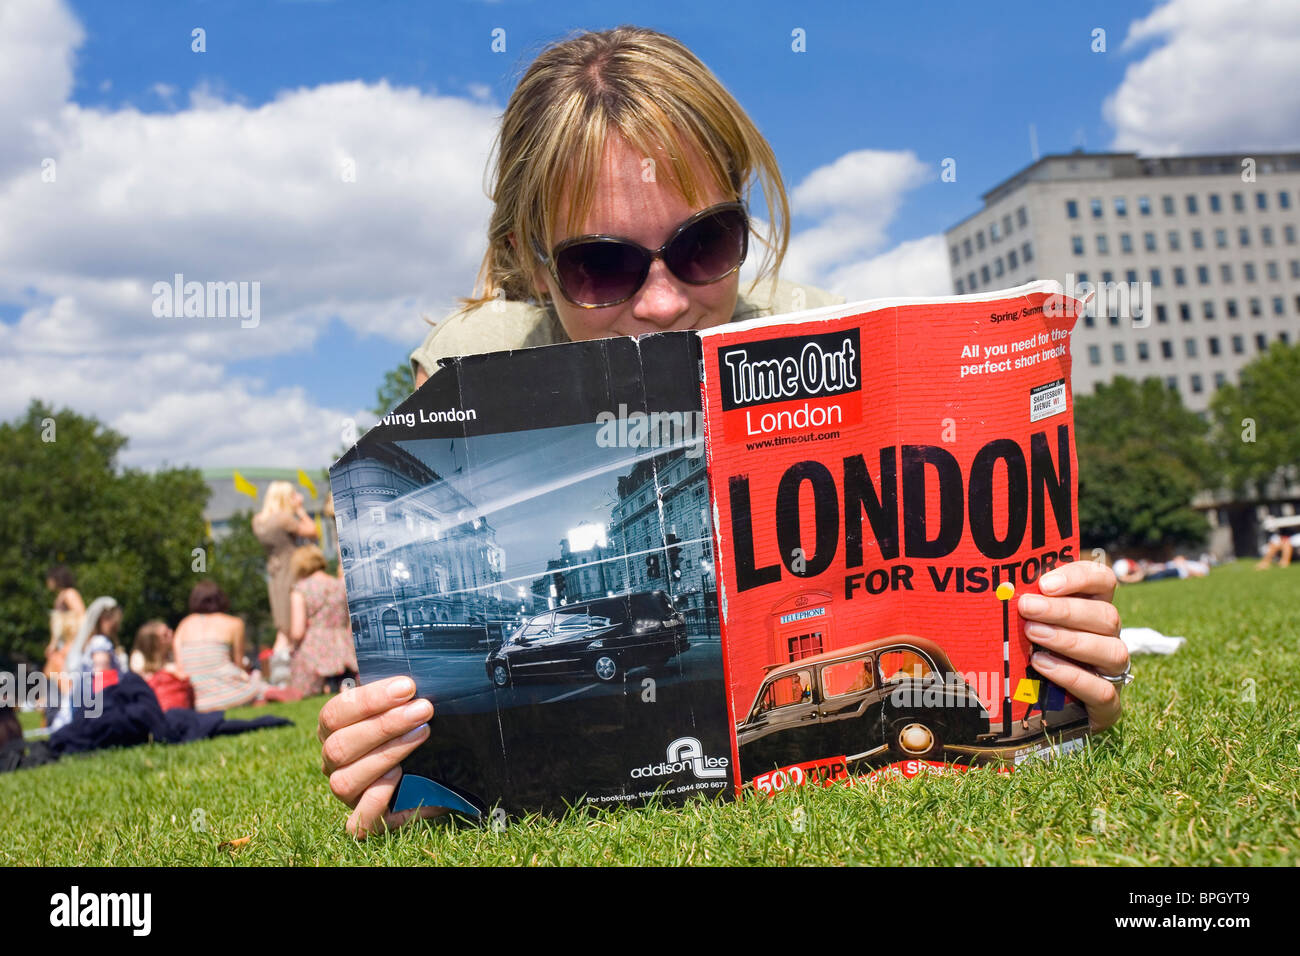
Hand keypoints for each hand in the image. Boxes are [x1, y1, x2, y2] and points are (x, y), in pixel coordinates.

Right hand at [318, 675, 442, 837]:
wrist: (432, 775)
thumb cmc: (411, 730)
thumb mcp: (403, 708)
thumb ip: (401, 695)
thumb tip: (415, 680)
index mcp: (333, 730)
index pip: (336, 712)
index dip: (370, 699)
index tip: (407, 686)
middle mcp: (332, 763)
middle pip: (339, 746)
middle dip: (384, 725)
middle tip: (423, 709)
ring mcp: (346, 793)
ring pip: (345, 781)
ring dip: (387, 754)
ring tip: (422, 734)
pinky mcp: (365, 820)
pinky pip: (358, 822)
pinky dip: (376, 799)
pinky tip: (398, 778)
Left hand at [1016, 561, 1127, 732]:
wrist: (1037, 714)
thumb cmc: (1027, 657)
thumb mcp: (1025, 628)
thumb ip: (1023, 606)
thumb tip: (997, 586)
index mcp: (1092, 610)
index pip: (1103, 581)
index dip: (1079, 577)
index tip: (1045, 583)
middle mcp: (1109, 638)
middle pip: (1106, 616)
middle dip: (1064, 610)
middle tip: (1026, 607)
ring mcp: (1112, 673)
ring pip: (1111, 650)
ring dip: (1069, 640)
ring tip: (1032, 634)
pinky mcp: (1108, 706)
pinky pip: (1102, 690)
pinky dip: (1072, 676)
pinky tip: (1041, 665)